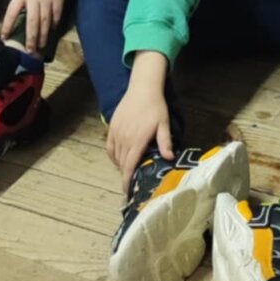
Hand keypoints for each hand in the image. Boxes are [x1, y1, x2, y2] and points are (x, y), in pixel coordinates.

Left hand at [1, 0, 77, 52]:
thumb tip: (22, 16)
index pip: (11, 13)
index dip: (7, 26)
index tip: (4, 38)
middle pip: (31, 22)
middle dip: (30, 38)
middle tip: (29, 51)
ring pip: (45, 22)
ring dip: (43, 35)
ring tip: (41, 45)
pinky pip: (56, 15)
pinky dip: (54, 23)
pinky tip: (52, 29)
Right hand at [107, 70, 173, 187]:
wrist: (142, 88)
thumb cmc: (156, 107)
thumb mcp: (164, 123)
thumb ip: (165, 142)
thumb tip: (169, 158)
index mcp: (137, 140)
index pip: (129, 166)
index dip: (127, 181)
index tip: (127, 192)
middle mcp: (124, 138)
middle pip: (122, 163)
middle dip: (125, 175)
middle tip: (132, 184)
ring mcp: (116, 133)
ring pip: (115, 156)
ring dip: (120, 165)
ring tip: (128, 170)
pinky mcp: (112, 127)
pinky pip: (109, 147)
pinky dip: (113, 155)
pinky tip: (120, 158)